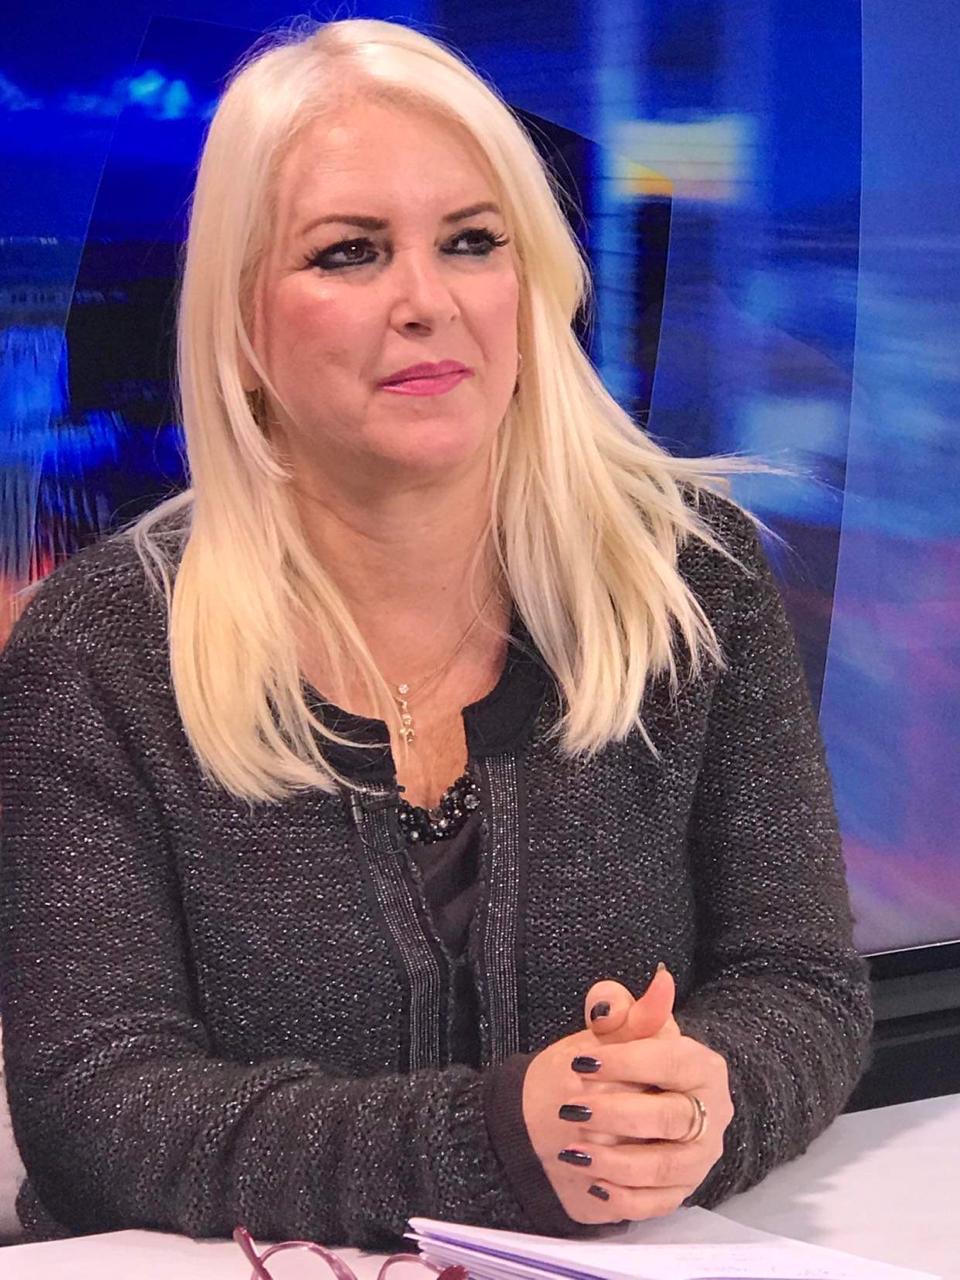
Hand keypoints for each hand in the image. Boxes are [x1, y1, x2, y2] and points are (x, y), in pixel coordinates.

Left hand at [522, 970, 732, 1223]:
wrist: (601, 1113)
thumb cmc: (611, 1065)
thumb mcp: (612, 1035)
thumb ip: (626, 1011)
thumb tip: (660, 979)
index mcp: (700, 1066)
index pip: (671, 1061)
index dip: (627, 1061)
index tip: (581, 1061)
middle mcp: (710, 1113)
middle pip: (671, 1118)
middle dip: (618, 1114)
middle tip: (572, 1109)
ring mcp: (698, 1158)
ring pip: (664, 1167)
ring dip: (616, 1161)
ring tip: (573, 1151)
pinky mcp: (679, 1193)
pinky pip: (655, 1204)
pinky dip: (621, 1197)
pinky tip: (591, 1184)